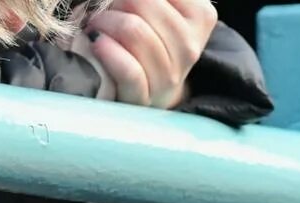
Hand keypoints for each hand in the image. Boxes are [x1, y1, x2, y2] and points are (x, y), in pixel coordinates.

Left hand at [85, 0, 217, 109]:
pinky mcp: (146, 97)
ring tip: (98, 24)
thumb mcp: (160, 10)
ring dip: (105, 22)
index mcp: (201, 15)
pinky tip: (98, 42)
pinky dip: (108, 51)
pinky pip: (129, 69)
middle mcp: (190, 46)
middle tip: (106, 7)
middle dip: (117, 1)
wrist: (152, 90)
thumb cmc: (151, 38)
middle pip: (145, 3)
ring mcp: (170, 75)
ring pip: (135, 31)